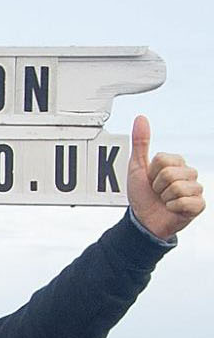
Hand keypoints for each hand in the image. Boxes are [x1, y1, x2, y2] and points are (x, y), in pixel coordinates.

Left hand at [127, 115, 203, 239]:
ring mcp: (196, 189)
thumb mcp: (137, 167)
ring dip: (164, 197)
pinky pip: (186, 202)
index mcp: (176, 163)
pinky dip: (173, 208)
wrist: (144, 220)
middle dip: (157, 186)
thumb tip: (141, 117)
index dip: (151, 173)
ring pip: (177, 188)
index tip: (150, 180)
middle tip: (156, 192)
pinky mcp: (199, 205)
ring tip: (164, 200)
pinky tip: (173, 209)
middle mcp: (189, 174)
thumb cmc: (142, 194)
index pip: (163, 160)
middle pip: (170, 173)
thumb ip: (141, 142)